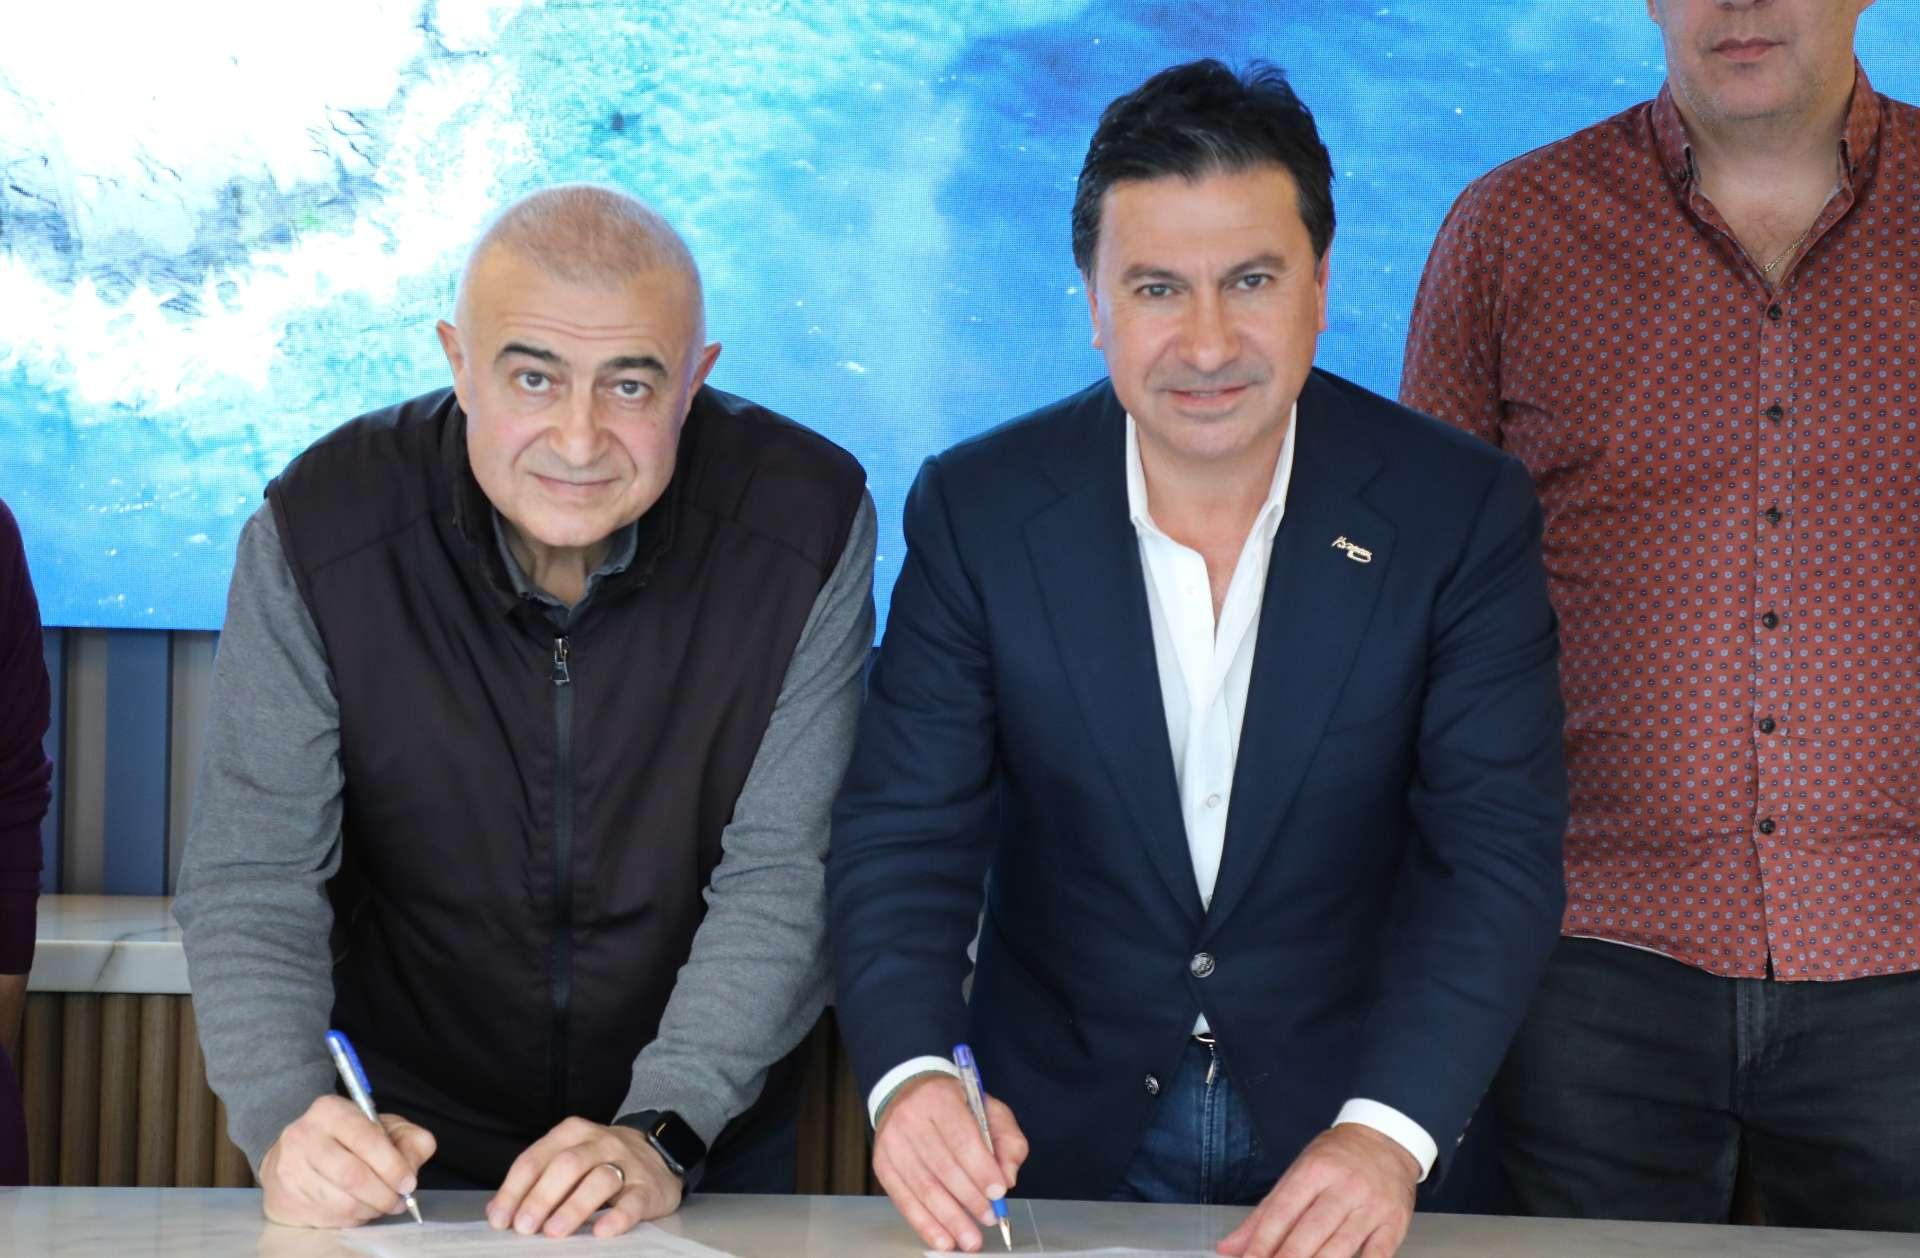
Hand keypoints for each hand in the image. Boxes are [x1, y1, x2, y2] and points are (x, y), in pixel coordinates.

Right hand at [259, 1095, 435, 1227]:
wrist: (293, 1154)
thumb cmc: (347, 1139)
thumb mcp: (383, 1127)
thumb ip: (408, 1140)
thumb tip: (411, 1170)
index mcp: (331, 1111)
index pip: (367, 1139)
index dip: (393, 1166)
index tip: (408, 1183)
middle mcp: (304, 1136)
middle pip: (353, 1176)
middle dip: (383, 1194)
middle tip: (398, 1201)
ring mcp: (290, 1169)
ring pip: (341, 1202)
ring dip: (370, 1209)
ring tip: (381, 1205)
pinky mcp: (285, 1198)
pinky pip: (329, 1217)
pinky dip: (352, 1218)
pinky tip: (359, 1209)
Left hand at [487, 1117, 681, 1238]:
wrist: (659, 1156)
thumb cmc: (600, 1163)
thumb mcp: (567, 1160)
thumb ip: (536, 1181)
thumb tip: (498, 1212)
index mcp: (572, 1133)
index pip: (536, 1159)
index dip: (514, 1190)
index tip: (500, 1219)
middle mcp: (599, 1143)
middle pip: (567, 1165)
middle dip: (541, 1197)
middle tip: (524, 1228)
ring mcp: (627, 1164)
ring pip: (599, 1180)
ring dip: (573, 1207)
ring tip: (553, 1233)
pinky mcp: (648, 1188)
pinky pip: (632, 1201)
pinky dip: (617, 1217)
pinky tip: (601, 1232)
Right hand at [872, 1074, 1027, 1253]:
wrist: (907, 1093)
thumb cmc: (955, 1105)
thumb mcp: (989, 1109)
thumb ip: (1007, 1140)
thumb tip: (1007, 1178)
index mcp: (939, 1098)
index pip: (961, 1138)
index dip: (980, 1169)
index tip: (998, 1193)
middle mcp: (910, 1118)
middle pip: (942, 1166)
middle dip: (969, 1199)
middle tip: (989, 1219)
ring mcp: (892, 1143)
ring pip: (923, 1187)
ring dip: (949, 1219)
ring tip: (970, 1239)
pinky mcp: (882, 1165)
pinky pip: (904, 1200)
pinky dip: (925, 1224)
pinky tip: (943, 1240)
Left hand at [1216, 1123, 1417, 1257]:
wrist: (1386, 1139)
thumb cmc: (1336, 1159)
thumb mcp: (1297, 1173)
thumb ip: (1264, 1215)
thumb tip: (1228, 1248)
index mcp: (1314, 1170)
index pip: (1282, 1211)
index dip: (1262, 1242)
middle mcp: (1343, 1187)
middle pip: (1310, 1232)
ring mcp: (1371, 1206)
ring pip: (1341, 1246)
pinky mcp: (1394, 1223)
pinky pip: (1379, 1254)